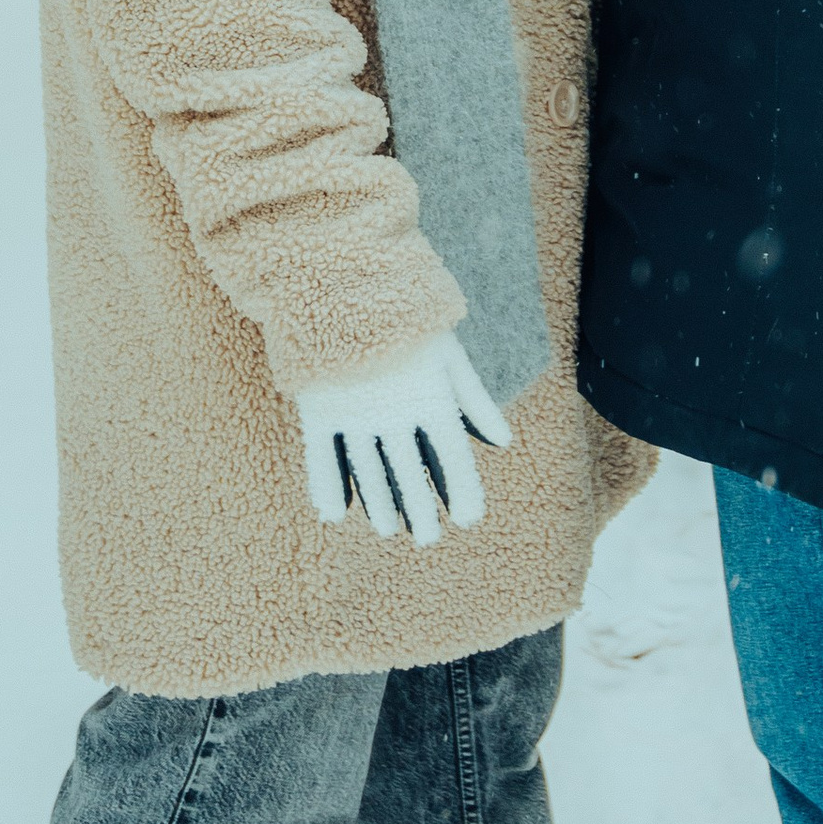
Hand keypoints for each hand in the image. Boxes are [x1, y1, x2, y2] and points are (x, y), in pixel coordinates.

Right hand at [294, 329, 512, 549]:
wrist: (346, 284)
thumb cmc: (408, 321)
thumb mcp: (450, 355)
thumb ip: (476, 401)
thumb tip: (503, 442)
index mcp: (433, 399)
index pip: (453, 460)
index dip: (464, 492)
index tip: (469, 519)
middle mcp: (395, 415)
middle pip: (410, 476)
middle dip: (421, 512)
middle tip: (427, 540)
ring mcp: (355, 415)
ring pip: (370, 474)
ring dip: (380, 507)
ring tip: (389, 530)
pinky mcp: (319, 410)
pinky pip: (323, 459)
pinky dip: (328, 488)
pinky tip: (335, 514)